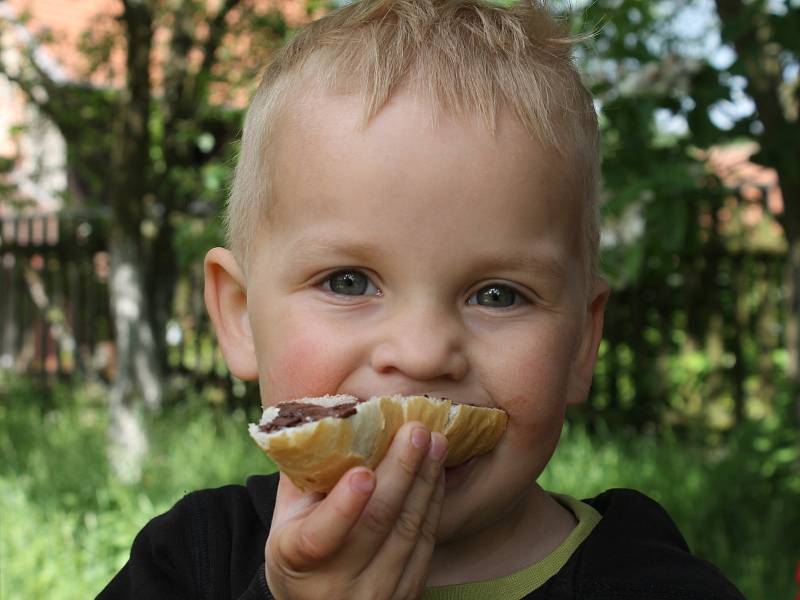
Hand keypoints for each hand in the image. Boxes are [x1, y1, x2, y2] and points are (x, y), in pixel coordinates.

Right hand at [264, 421, 447, 599]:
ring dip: (427, 480)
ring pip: (409, 530)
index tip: (363, 473)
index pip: (321, 536)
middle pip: (378, 523)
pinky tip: (438, 472)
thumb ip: (303, 471)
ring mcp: (376, 593)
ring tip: (437, 441)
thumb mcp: (286, 513)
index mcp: (297, 557)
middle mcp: (337, 584)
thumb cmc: (298, 544)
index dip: (344, 506)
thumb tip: (324, 415)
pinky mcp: (406, 594)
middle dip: (402, 471)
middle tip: (417, 431)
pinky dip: (434, 501)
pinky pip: (426, 542)